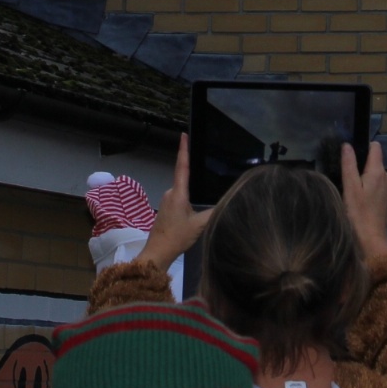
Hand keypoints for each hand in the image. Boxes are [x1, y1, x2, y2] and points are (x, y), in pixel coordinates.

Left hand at [135, 134, 211, 271]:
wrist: (158, 252)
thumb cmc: (177, 237)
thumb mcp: (199, 225)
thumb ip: (214, 211)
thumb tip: (228, 201)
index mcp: (178, 193)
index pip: (182, 166)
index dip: (183, 150)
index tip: (183, 135)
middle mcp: (171, 193)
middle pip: (184, 178)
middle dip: (193, 172)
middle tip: (205, 164)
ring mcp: (167, 201)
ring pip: (183, 191)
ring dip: (192, 192)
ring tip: (203, 195)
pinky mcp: (166, 209)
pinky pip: (179, 199)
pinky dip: (188, 200)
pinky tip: (194, 210)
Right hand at [340, 142, 386, 259]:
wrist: (371, 239)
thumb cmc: (358, 212)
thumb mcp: (350, 186)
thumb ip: (349, 164)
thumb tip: (347, 145)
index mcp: (379, 171)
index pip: (376, 147)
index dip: (364, 145)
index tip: (351, 153)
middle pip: (374, 161)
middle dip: (361, 163)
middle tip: (345, 174)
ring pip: (374, 173)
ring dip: (364, 177)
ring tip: (350, 187)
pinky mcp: (386, 199)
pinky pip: (376, 184)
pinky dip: (367, 186)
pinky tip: (358, 197)